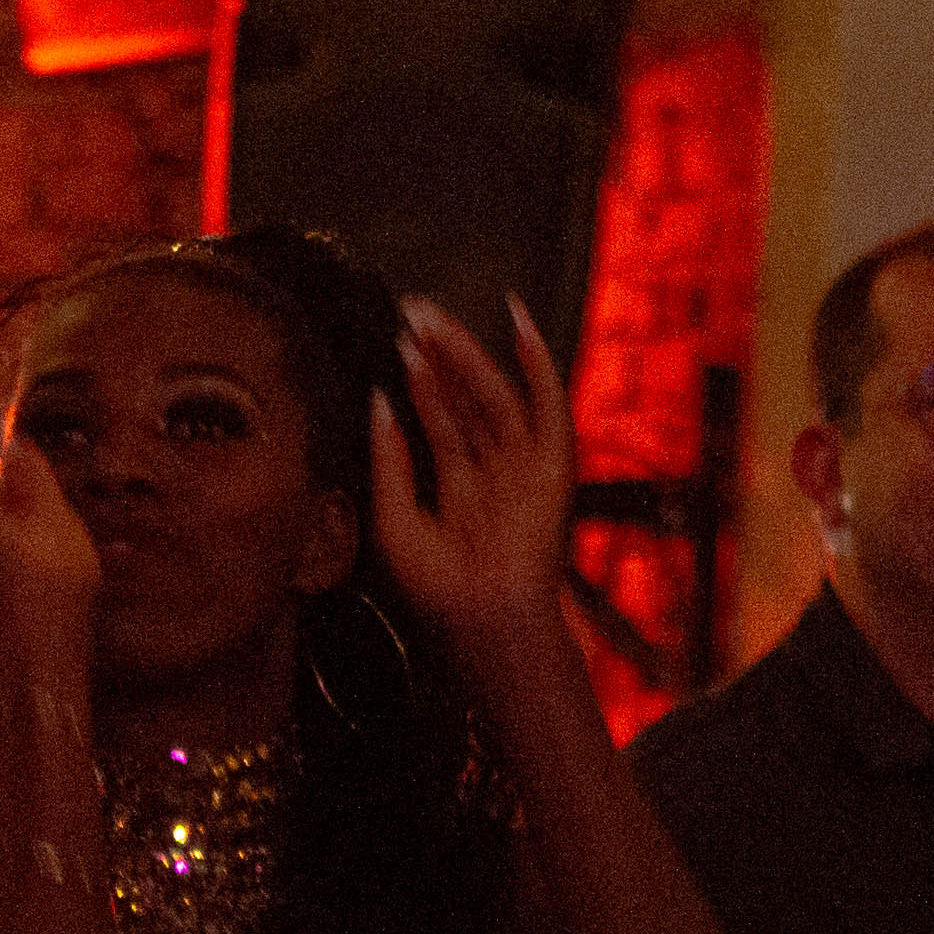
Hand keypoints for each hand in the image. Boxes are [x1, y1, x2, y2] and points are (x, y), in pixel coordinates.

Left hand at [365, 298, 575, 646]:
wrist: (481, 619)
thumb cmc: (437, 590)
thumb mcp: (392, 521)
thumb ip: (388, 461)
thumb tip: (380, 401)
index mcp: (460, 490)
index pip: (440, 421)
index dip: (419, 383)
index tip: (395, 344)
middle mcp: (495, 473)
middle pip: (466, 400)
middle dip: (440, 356)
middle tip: (411, 315)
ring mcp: (525, 467)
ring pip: (495, 395)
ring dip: (468, 354)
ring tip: (432, 322)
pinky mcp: (554, 466)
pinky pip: (549, 405)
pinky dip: (538, 363)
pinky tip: (517, 324)